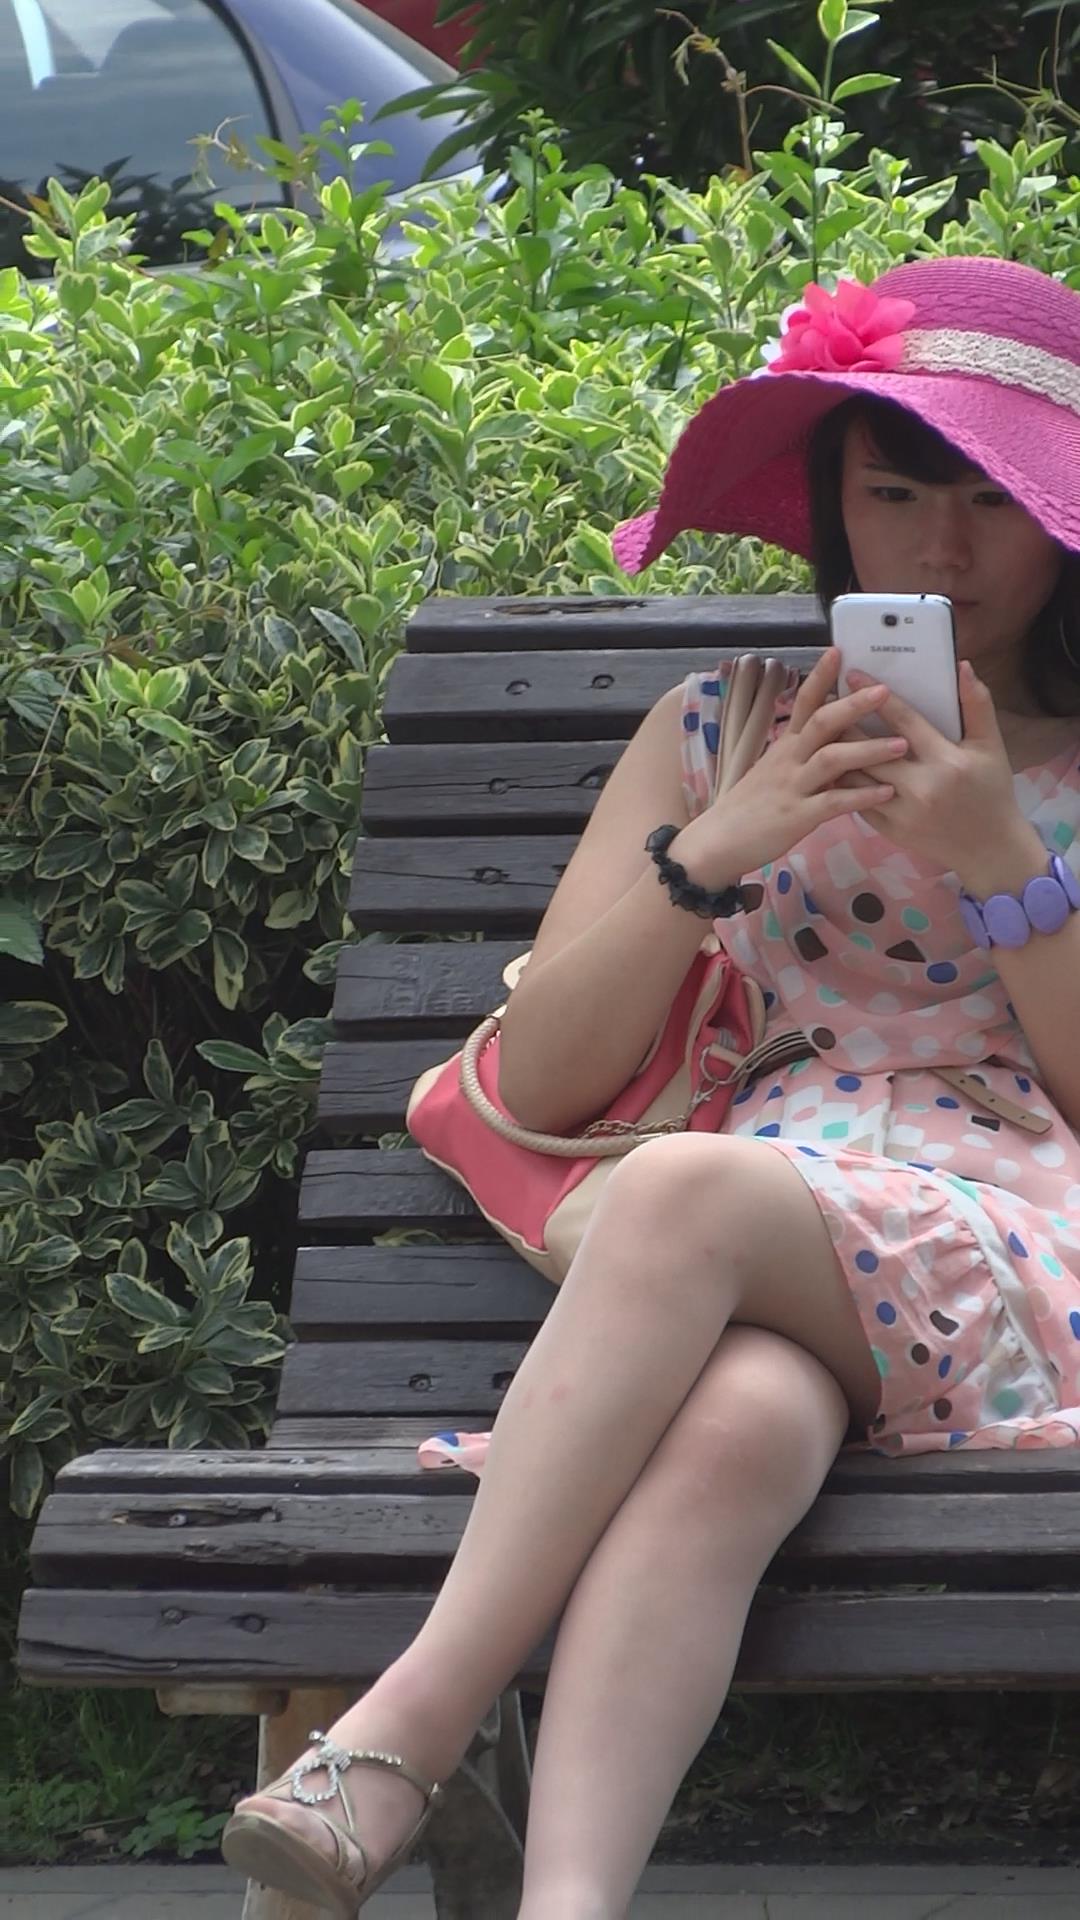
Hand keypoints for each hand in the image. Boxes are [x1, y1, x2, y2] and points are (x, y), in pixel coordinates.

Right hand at [673, 647, 910, 883]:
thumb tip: (829, 733)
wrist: (719, 841)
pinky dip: (862, 797)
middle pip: (821, 722)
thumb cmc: (750, 806)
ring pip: (831, 759)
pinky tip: (887, 793)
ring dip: (868, 750)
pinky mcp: (797, 816)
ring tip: (902, 744)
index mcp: (785, 746)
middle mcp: (789, 760)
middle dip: (854, 705)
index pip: (802, 702)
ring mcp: (793, 787)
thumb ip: (801, 752)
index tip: (839, 651)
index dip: (820, 676)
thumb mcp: (773, 770)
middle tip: (885, 690)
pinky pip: (833, 802)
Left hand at [835, 661, 1033, 884]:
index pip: (902, 721)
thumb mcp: (991, 747)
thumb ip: (977, 705)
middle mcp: (919, 787)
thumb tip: (962, 667)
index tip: (852, 675)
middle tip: (827, 698)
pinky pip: (855, 800)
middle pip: (867, 748)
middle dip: (844, 720)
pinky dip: (842, 780)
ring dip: (836, 751)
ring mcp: (900, 812)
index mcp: (945, 761)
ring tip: (822, 728)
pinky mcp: (887, 829)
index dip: (875, 695)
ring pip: (855, 776)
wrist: (988, 849)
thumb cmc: (992, 792)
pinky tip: (831, 762)